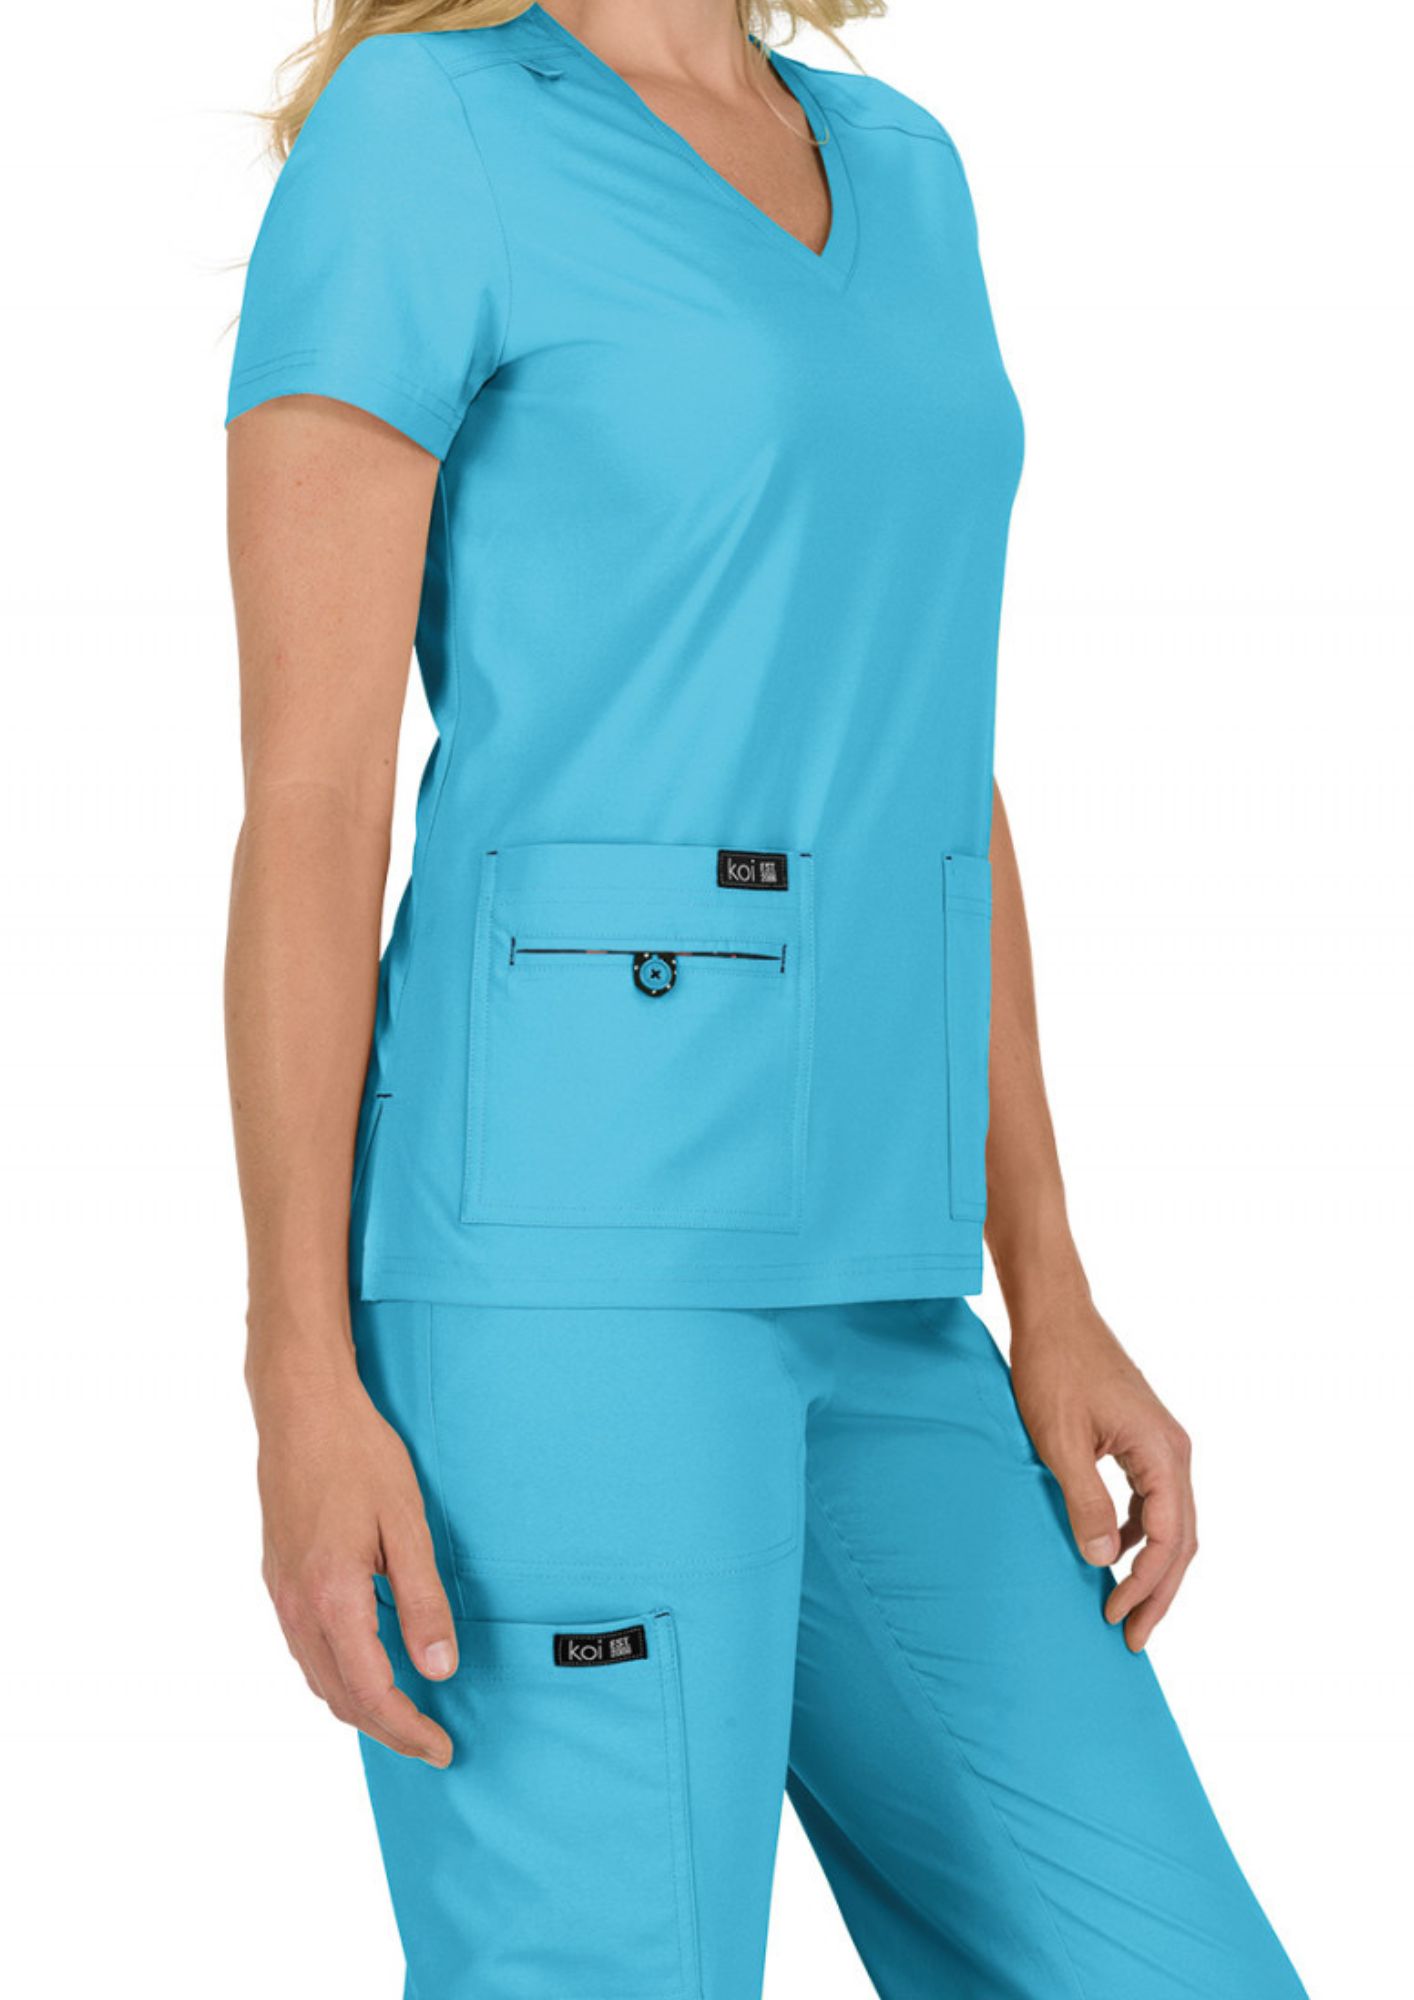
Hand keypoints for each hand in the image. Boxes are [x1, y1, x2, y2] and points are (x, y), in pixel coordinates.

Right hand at [252, 1365, 457, 1763]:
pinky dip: (335, 1674)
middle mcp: (296, 1605)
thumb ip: (422, 1602)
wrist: (301, 1408)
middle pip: (339, 1697)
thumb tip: (439, 1670)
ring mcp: (280, 1592)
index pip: (371, 1692)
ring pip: (316, 1677)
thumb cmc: (359, 1455)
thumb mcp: (406, 1524)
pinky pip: (303, 1649)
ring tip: (403, 1713)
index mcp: (331, 1597)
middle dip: (386, 1728)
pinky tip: (363, 1664)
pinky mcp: (276, 1576)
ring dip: (358, 1705)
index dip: (408, 1730)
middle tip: (430, 1740)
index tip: (442, 1747)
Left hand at [1010, 1301, 1197, 1650]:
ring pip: (1171, 1522)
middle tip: (1132, 1638)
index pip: (1168, 1540)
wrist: (1053, 1312)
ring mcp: (1162, 1443)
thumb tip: (1105, 1561)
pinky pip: (1154, 1500)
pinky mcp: (1143, 1439)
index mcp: (1163, 1453)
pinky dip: (1140, 1534)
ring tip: (1124, 1607)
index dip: (1146, 1586)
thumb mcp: (1059, 1441)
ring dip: (1152, 1567)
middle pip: (1182, 1539)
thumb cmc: (1052, 1368)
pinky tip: (1113, 1553)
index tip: (1116, 1619)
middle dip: (1159, 1592)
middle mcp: (1175, 1450)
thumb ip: (1085, 1501)